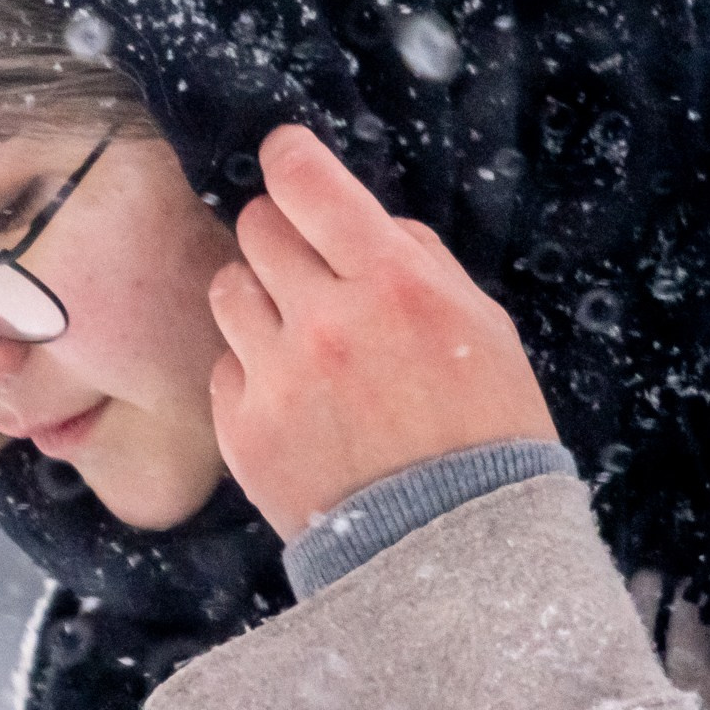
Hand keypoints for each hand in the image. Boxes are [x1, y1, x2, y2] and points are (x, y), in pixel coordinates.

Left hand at [205, 125, 559, 540]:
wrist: (458, 552)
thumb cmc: (484, 431)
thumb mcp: (480, 326)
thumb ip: (416, 260)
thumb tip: (359, 218)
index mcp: (394, 284)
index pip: (307, 183)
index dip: (289, 158)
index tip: (284, 157)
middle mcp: (326, 321)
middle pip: (257, 228)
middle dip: (280, 235)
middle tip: (306, 265)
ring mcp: (277, 376)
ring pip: (228, 289)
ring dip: (259, 299)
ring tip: (301, 337)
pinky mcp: (243, 428)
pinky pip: (225, 366)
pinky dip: (253, 372)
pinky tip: (298, 401)